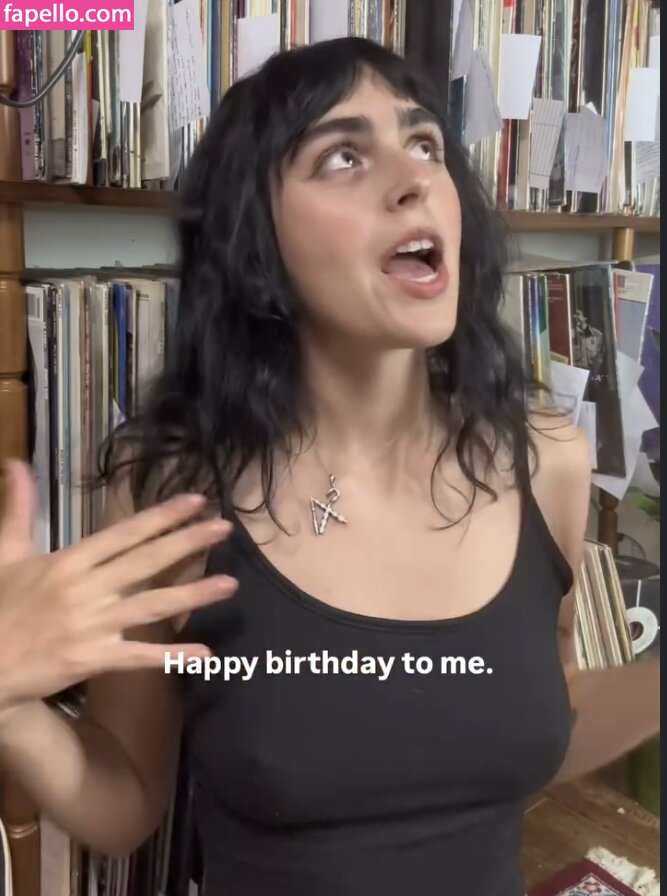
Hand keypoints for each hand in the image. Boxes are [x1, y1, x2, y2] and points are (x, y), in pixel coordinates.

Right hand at [0, 459, 236, 710]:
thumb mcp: (5, 554)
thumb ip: (19, 509)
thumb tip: (17, 463)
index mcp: (68, 561)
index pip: (124, 533)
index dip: (161, 516)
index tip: (196, 501)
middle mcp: (86, 589)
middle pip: (146, 562)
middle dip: (188, 542)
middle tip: (225, 528)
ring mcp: (92, 625)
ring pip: (151, 606)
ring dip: (192, 594)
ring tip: (230, 584)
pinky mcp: (91, 659)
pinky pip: (138, 657)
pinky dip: (171, 656)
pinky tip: (204, 653)